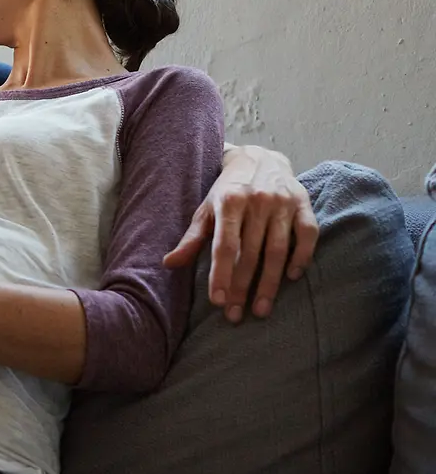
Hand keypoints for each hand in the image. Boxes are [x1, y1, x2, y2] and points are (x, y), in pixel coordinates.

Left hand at [163, 144, 317, 322]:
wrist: (259, 158)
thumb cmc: (228, 190)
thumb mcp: (206, 209)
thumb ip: (192, 238)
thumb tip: (168, 264)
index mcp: (228, 202)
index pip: (224, 245)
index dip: (221, 274)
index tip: (218, 301)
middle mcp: (256, 201)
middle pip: (250, 253)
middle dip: (243, 287)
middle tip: (236, 315)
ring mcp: (282, 203)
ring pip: (277, 250)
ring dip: (270, 283)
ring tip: (260, 309)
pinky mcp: (304, 204)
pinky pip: (307, 235)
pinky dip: (301, 257)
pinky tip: (291, 278)